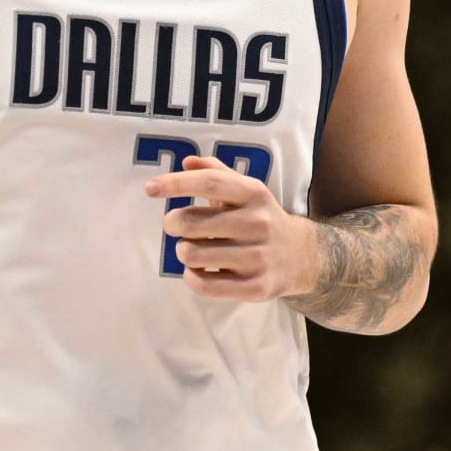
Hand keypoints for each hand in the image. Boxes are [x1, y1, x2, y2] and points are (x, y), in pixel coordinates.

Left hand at [145, 155, 318, 300]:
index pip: (210, 183)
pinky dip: (191, 277)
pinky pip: (204, 285)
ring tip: (192, 249)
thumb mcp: (246, 190)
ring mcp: (258, 257)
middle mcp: (258, 223)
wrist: (301, 256)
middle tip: (175, 226)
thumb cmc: (261, 218)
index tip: (149, 188)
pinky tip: (197, 270)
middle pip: (192, 222)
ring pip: (193, 255)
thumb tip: (187, 162)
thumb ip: (217, 173)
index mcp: (254, 194)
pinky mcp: (256, 288)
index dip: (176, 184)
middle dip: (172, 224)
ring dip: (183, 252)